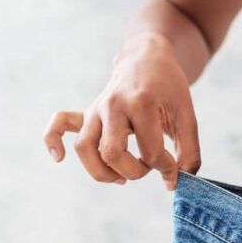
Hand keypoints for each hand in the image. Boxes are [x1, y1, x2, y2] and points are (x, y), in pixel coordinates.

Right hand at [43, 33, 200, 190]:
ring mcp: (96, 108)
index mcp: (142, 104)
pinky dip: (53, 140)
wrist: (148, 58)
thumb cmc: (169, 89)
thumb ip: (189, 152)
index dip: (165, 168)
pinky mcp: (87, 111)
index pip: (149, 151)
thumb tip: (175, 184)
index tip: (174, 169)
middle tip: (148, 167)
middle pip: (112, 153)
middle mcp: (113, 105)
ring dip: (101, 171)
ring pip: (84, 147)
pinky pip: (60, 123)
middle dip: (134, 171)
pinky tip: (58, 158)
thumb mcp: (187, 117)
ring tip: (121, 178)